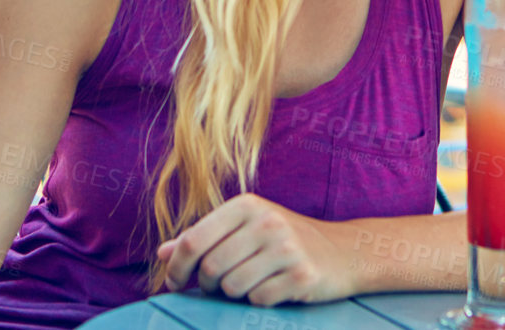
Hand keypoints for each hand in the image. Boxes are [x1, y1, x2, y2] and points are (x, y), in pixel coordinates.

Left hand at [156, 193, 355, 305]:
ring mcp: (286, 248)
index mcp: (247, 204)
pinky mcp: (302, 275)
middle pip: (211, 267)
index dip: (176, 266)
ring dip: (234, 293)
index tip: (174, 281)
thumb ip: (203, 238)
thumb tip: (162, 253)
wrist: (341, 251)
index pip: (194, 240)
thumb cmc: (283, 239)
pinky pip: (258, 300)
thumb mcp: (244, 228)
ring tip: (249, 282)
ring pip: (232, 287)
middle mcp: (266, 221)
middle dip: (207, 285)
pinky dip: (259, 300)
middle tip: (217, 286)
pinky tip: (273, 288)